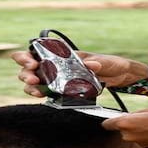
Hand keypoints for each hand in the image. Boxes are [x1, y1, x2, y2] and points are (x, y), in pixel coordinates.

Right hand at [11, 50, 147, 96]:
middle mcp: (58, 65)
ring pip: (35, 80)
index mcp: (64, 54)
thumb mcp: (106, 62)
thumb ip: (98, 63)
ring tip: (35, 90)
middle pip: (31, 66)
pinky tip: (40, 96)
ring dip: (30, 86)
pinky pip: (47, 92)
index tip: (32, 63)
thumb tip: (91, 65)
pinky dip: (40, 94)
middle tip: (33, 79)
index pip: (39, 50)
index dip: (28, 55)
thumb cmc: (112, 64)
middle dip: (26, 72)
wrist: (121, 77)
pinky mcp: (64, 90)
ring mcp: (59, 78)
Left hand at [102, 102, 147, 147]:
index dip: (109, 118)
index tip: (107, 115)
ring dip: (143, 129)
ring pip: (138, 136)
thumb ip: (146, 114)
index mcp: (135, 125)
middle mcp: (138, 139)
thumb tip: (134, 118)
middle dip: (130, 123)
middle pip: (124, 131)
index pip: (109, 123)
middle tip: (144, 113)